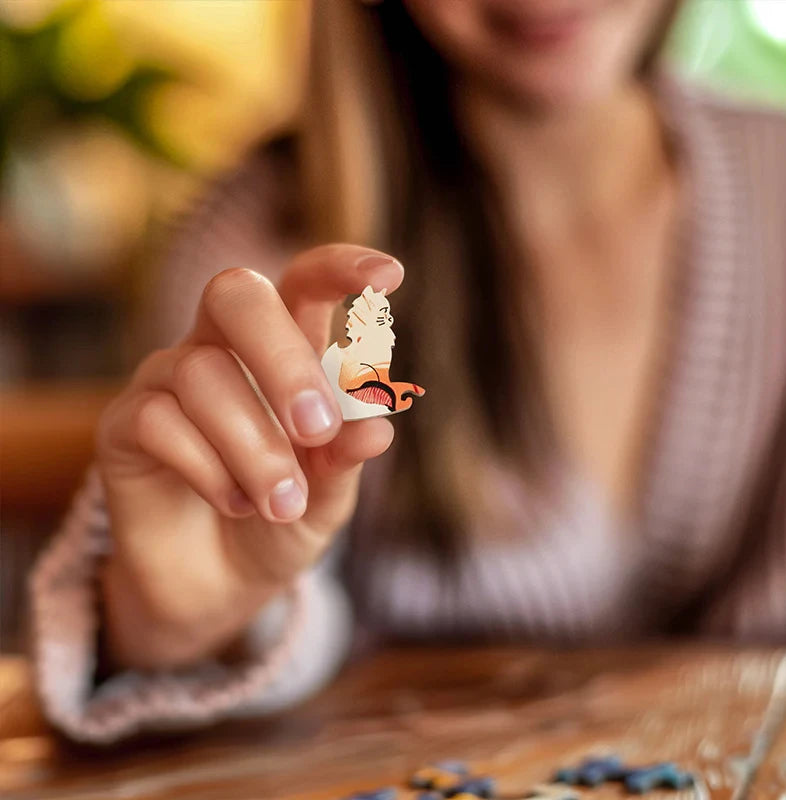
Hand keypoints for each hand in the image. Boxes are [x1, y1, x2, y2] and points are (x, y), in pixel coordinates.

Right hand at [96, 245, 403, 668]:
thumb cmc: (281, 523)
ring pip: (201, 373)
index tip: (391, 274)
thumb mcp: (328, 498)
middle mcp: (220, 350)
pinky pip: (158, 420)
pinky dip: (209, 469)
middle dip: (282, 358)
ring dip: (254, 447)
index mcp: (282, 354)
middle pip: (235, 295)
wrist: (220, 587)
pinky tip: (234, 501)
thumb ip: (346, 460)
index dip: (339, 268)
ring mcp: (166, 382)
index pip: (302, 284)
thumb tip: (376, 428)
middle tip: (316, 430)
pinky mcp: (124, 425)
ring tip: (282, 503)